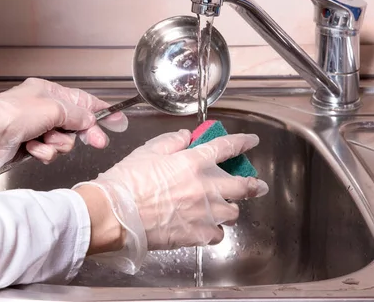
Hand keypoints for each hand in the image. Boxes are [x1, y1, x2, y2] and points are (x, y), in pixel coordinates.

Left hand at [0, 78, 127, 172]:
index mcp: (48, 92)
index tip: (118, 119)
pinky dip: (43, 152)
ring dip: (57, 144)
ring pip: (63, 141)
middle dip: (84, 132)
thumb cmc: (11, 114)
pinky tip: (32, 149)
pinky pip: (48, 152)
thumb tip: (91, 120)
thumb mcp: (52, 108)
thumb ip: (77, 114)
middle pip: (76, 123)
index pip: (82, 100)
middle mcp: (43, 109)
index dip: (102, 110)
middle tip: (97, 142)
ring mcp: (36, 129)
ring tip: (44, 141)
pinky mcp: (28, 146)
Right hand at [73, 129, 268, 273]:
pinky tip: (207, 228)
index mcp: (194, 162)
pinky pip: (218, 235)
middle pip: (243, 186)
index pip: (227, 147)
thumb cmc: (127, 182)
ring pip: (233, 213)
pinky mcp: (198, 235)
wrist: (116, 215)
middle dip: (254, 185)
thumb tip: (185, 137)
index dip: (243, 142)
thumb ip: (171, 142)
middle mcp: (206, 187)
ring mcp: (205, 213)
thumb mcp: (147, 151)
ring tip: (223, 209)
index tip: (251, 141)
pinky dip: (215, 231)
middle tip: (258, 186)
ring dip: (230, 209)